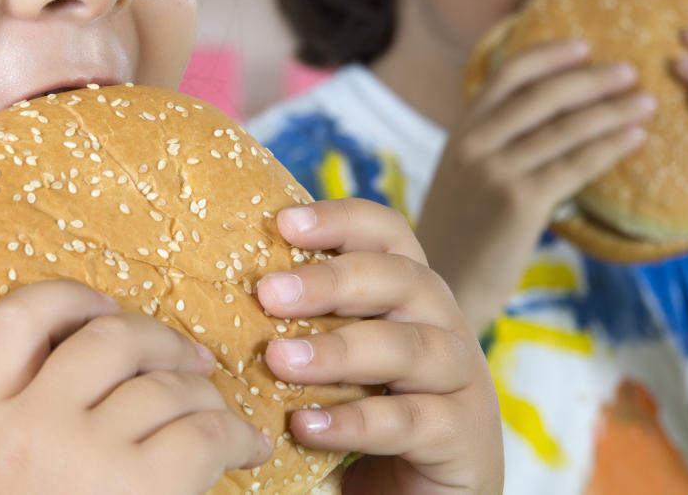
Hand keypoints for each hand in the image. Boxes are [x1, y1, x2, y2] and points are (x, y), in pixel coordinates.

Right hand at [0, 280, 271, 494]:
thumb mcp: (5, 469)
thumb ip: (36, 409)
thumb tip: (127, 355)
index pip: (16, 317)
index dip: (69, 297)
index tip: (106, 307)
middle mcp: (30, 424)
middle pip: (111, 335)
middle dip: (164, 339)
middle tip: (193, 362)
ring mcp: (84, 454)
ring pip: (168, 386)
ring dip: (209, 397)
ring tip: (221, 420)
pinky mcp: (142, 487)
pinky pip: (207, 432)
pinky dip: (239, 436)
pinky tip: (249, 451)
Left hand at [257, 199, 503, 493]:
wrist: (423, 493)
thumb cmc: (368, 412)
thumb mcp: (336, 360)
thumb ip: (304, 325)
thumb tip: (222, 292)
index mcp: (410, 294)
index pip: (387, 234)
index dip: (341, 220)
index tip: (283, 223)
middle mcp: (442, 324)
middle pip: (400, 279)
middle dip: (332, 282)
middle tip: (268, 293)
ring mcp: (461, 380)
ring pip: (407, 347)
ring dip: (339, 350)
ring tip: (278, 361)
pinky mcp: (465, 436)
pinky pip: (410, 420)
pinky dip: (357, 420)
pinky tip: (306, 426)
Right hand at [417, 40, 652, 333]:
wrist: (444, 288)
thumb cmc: (460, 239)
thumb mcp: (461, 182)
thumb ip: (489, 149)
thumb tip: (545, 128)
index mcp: (460, 135)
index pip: (506, 76)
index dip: (548, 56)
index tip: (583, 46)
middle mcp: (474, 146)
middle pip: (543, 96)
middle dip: (592, 79)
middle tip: (631, 71)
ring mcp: (496, 172)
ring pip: (566, 129)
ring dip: (612, 111)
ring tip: (647, 102)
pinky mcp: (520, 203)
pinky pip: (575, 165)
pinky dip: (610, 147)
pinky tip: (636, 139)